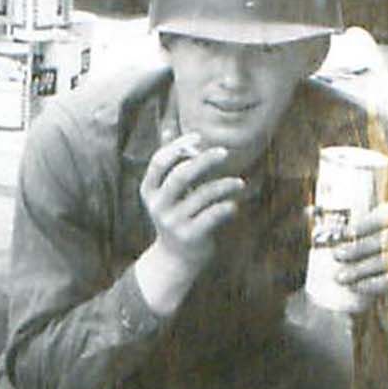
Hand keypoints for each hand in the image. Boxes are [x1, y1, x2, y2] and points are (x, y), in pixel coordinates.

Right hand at [135, 133, 244, 311]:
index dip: (178, 146)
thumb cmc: (176, 216)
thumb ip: (169, 163)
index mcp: (149, 190)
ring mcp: (173, 222)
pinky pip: (212, 216)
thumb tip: (168, 128)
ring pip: (202, 195)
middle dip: (204, 160)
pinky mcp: (190, 236)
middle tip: (224, 152)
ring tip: (239, 183)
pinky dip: (226, 207)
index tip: (199, 138)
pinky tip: (233, 205)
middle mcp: (158, 205)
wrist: (175, 259)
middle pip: (181, 175)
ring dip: (224, 185)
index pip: (159, 161)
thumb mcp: (166, 192)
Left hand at [331, 201, 387, 308]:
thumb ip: (340, 227)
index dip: (369, 222)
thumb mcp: (361, 238)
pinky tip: (359, 286)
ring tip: (341, 277)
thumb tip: (306, 212)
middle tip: (337, 256)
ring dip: (363, 268)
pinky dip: (377, 283)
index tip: (344, 235)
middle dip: (360, 247)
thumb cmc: (372, 255)